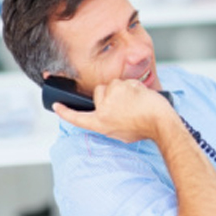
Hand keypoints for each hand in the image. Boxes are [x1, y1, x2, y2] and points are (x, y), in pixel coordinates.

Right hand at [52, 79, 176, 143]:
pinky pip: (126, 81)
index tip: (57, 106)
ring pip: (113, 85)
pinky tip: (140, 97)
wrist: (159, 121)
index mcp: (100, 123)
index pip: (78, 118)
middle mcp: (103, 109)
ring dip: (121, 90)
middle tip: (124, 105)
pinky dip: (132, 86)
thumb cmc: (144, 129)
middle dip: (109, 95)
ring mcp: (112, 96)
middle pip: (98, 92)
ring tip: (134, 102)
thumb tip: (106, 113)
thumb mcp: (119, 133)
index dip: (65, 112)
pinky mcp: (123, 85)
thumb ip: (108, 123)